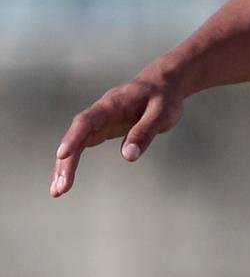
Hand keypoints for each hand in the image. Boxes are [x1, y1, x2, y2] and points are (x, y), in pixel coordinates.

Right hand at [50, 69, 183, 197]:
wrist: (163, 84)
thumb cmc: (163, 98)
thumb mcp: (162, 113)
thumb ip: (145, 132)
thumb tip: (128, 156)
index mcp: (113, 104)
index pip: (87, 120)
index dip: (73, 137)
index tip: (63, 155)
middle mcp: (100, 112)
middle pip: (77, 135)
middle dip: (66, 161)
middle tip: (61, 188)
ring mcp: (99, 121)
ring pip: (75, 143)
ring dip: (65, 165)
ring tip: (58, 191)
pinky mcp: (101, 129)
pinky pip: (81, 146)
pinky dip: (72, 162)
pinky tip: (65, 180)